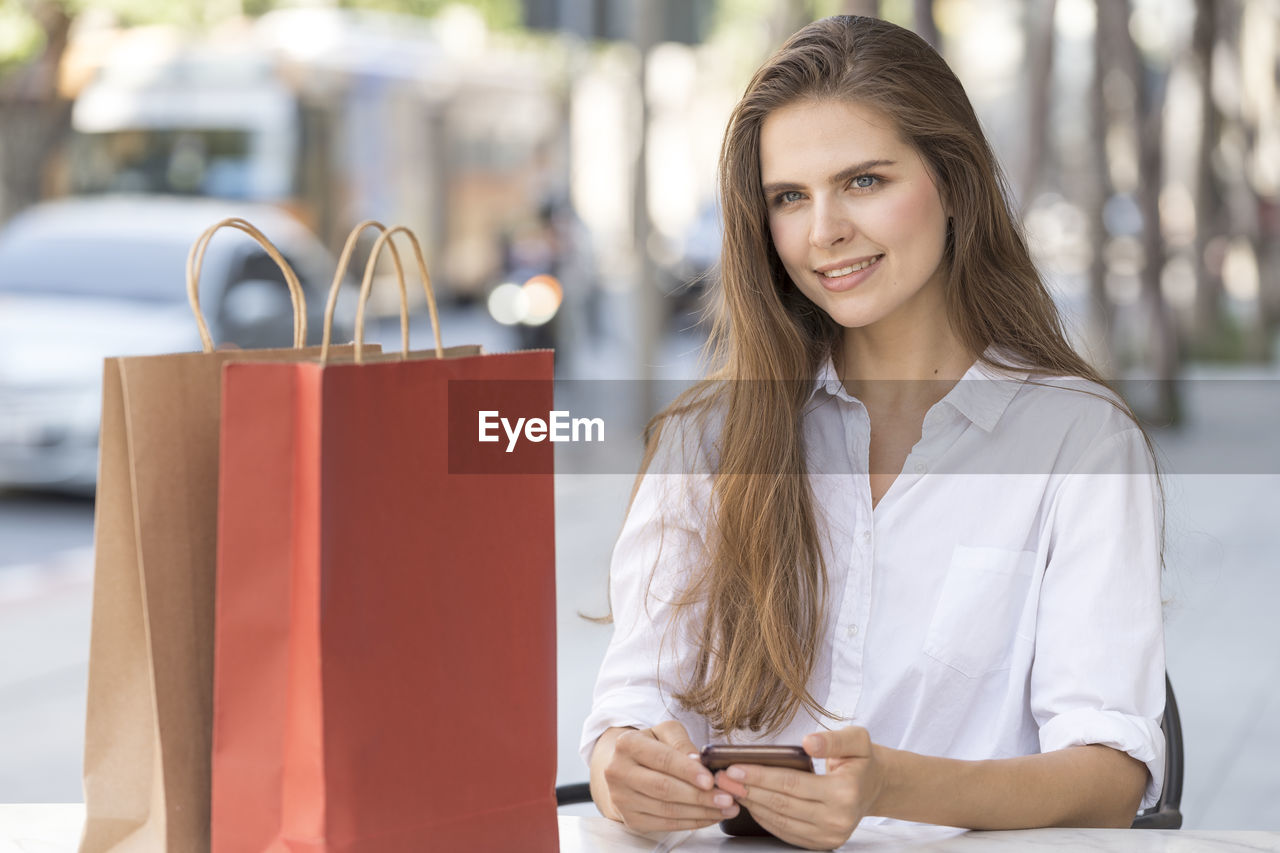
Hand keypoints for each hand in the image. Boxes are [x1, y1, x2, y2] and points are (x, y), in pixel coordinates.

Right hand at [599, 721, 740, 832]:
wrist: (624, 768)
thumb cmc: (651, 746)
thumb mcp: (664, 732)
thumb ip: (681, 742)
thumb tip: (698, 761)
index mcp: (627, 744)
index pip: (662, 759)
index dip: (688, 771)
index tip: (711, 780)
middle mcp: (618, 772)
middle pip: (664, 788)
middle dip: (699, 795)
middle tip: (727, 798)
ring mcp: (622, 799)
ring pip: (667, 810)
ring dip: (701, 812)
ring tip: (726, 808)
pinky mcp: (631, 819)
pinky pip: (666, 824)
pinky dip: (692, 822)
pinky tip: (710, 816)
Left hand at [713, 727, 885, 849]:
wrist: (874, 786)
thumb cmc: (860, 759)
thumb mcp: (856, 740)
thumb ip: (832, 740)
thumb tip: (808, 743)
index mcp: (844, 792)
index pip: (791, 784)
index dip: (760, 776)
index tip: (733, 767)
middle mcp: (837, 819)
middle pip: (781, 804)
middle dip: (747, 790)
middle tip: (721, 778)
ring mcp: (829, 835)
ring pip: (780, 821)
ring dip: (752, 805)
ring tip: (730, 789)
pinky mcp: (821, 843)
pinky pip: (786, 832)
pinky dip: (764, 818)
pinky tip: (750, 803)